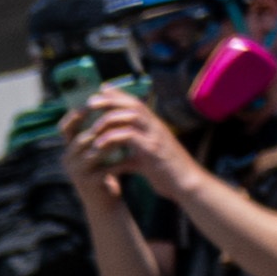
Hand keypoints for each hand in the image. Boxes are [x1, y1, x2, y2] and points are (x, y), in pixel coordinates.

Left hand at [71, 82, 186, 199]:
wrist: (187, 185)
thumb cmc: (166, 173)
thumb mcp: (147, 156)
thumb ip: (133, 148)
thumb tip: (117, 147)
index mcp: (154, 127)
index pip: (136, 103)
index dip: (118, 95)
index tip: (100, 90)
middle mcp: (156, 127)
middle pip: (133, 104)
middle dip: (111, 100)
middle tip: (89, 102)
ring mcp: (156, 137)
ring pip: (133, 116)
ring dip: (110, 119)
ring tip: (93, 128)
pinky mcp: (153, 150)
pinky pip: (130, 137)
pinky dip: (112, 138)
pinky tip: (99, 145)